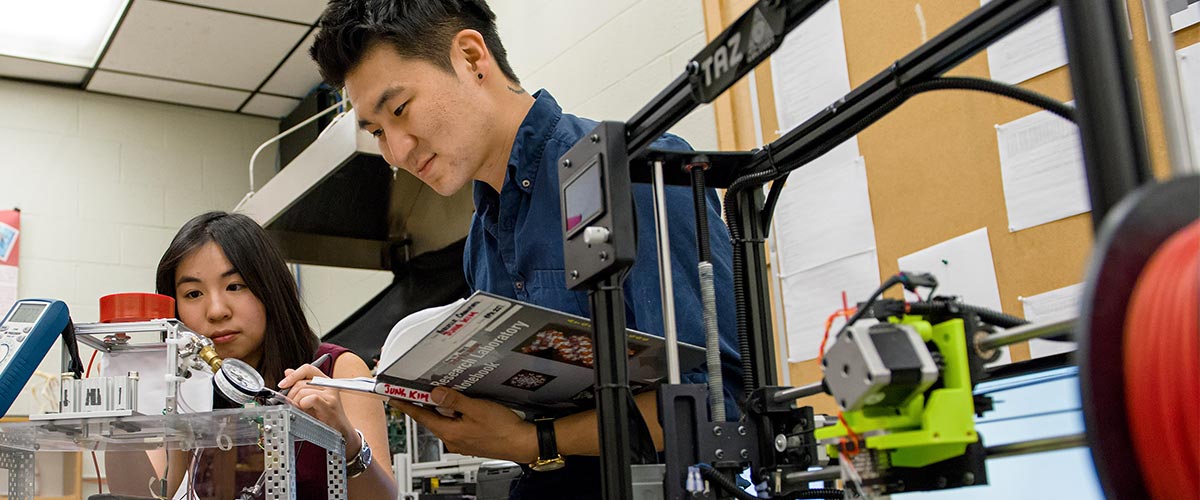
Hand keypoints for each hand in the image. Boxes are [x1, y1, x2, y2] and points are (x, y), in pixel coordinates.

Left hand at [278, 364, 360, 455]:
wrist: (339, 430)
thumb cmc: (324, 416)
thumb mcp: (310, 398)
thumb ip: (300, 385)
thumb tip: (287, 372)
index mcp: (324, 380)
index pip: (307, 368)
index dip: (293, 375)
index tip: (282, 384)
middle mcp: (329, 384)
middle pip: (301, 382)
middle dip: (290, 395)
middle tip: (291, 405)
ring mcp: (331, 393)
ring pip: (303, 391)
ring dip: (296, 403)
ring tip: (300, 411)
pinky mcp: (331, 403)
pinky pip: (311, 398)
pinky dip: (303, 405)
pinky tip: (306, 411)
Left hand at [390, 386, 537, 462]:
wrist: (521, 443)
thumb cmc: (503, 429)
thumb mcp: (477, 408)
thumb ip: (454, 400)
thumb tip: (436, 393)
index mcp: (450, 432)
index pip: (421, 417)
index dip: (406, 406)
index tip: (394, 398)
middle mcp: (453, 440)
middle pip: (431, 419)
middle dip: (424, 405)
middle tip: (415, 390)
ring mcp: (461, 442)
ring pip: (444, 422)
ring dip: (441, 410)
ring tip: (443, 394)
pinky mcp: (470, 441)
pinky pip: (455, 426)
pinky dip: (453, 416)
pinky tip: (461, 407)